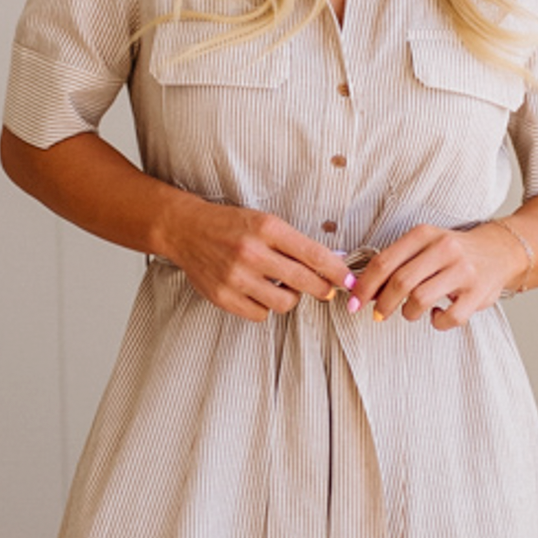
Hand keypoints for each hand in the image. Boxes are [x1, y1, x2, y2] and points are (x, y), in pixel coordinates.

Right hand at [167, 199, 355, 321]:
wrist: (187, 230)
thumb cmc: (232, 226)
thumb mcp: (265, 222)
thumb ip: (295, 244)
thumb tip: (332, 264)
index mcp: (267, 228)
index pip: (313, 254)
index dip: (337, 272)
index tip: (350, 281)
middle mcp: (252, 252)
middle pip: (304, 282)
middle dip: (323, 289)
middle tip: (326, 290)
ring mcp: (236, 277)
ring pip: (284, 303)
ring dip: (290, 298)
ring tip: (282, 286)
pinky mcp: (223, 297)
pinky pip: (260, 315)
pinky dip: (265, 307)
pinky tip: (259, 293)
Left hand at [353, 221, 527, 329]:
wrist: (499, 251)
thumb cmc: (453, 253)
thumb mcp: (425, 245)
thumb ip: (397, 262)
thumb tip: (363, 290)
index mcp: (425, 234)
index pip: (384, 262)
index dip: (365, 286)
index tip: (355, 302)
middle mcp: (444, 249)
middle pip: (400, 282)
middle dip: (382, 304)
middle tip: (379, 314)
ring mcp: (463, 271)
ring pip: (420, 300)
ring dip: (408, 313)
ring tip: (411, 311)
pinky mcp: (477, 293)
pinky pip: (448, 318)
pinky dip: (437, 322)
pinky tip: (436, 315)